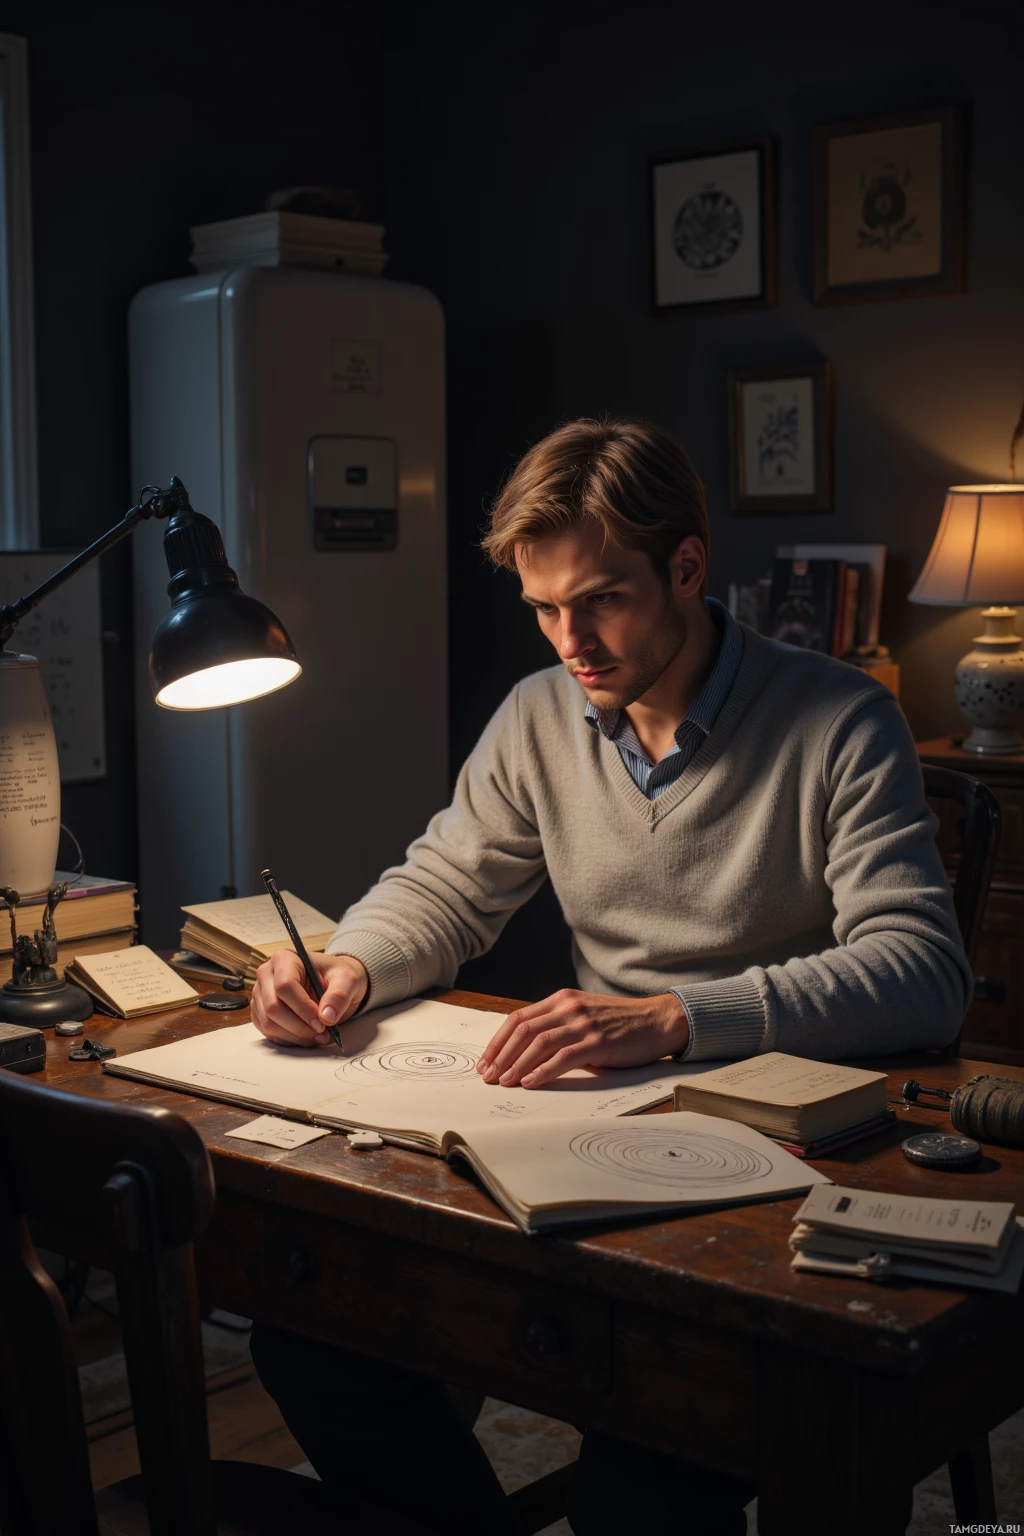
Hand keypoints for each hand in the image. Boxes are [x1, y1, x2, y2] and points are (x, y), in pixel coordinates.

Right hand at [250, 951, 368, 1047]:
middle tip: (322, 1033)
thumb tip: (327, 1017)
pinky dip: (289, 1040)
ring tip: (318, 1036)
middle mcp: (267, 975)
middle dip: (299, 1026)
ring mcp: (261, 995)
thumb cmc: (337, 976)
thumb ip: (339, 995)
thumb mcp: (347, 979)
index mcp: (284, 959)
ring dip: (295, 1036)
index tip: (322, 1022)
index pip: (284, 986)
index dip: (303, 1008)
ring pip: (269, 1023)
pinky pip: (269, 1033)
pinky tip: (307, 1036)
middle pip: (273, 1007)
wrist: (333, 983)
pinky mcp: (261, 1013)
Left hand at [476, 988, 688, 1088]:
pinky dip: (543, 1071)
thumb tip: (525, 1052)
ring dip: (517, 1065)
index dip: (498, 1041)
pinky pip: (563, 1057)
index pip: (519, 1018)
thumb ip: (557, 1025)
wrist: (657, 1020)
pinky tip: (530, 1082)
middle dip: (501, 1055)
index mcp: (562, 999)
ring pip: (539, 1043)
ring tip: (504, 1081)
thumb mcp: (583, 1015)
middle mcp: (569, 1007)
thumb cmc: (619, 1022)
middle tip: (488, 1075)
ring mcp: (584, 1023)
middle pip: (523, 1030)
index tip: (486, 1061)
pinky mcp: (598, 1042)